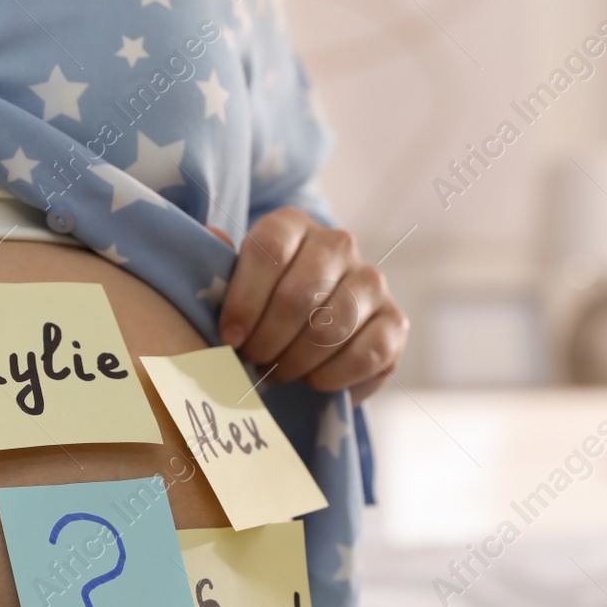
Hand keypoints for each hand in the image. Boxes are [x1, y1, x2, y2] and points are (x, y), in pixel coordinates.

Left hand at [214, 207, 407, 404]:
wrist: (305, 334)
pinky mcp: (395, 322)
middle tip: (253, 362)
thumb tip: (211, 240)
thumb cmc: (258, 308)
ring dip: (295, 363)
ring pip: (330, 328)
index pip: (268, 249)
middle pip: (298, 295)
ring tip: (279, 372)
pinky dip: (333, 376)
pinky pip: (366, 354)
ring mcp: (371, 281)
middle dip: (267, 341)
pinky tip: (314, 381)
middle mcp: (338, 244)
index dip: (244, 300)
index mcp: (292, 225)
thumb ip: (214, 264)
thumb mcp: (229, 283)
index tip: (230, 338)